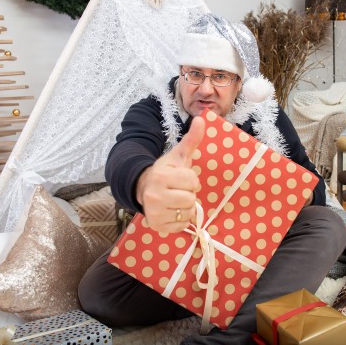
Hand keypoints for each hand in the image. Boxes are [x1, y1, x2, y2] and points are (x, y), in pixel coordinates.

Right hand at [136, 116, 204, 232]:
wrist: (144, 188)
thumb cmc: (166, 172)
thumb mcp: (178, 156)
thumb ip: (191, 139)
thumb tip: (202, 119)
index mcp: (161, 175)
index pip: (192, 181)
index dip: (191, 180)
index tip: (182, 179)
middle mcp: (154, 195)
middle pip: (191, 199)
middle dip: (189, 194)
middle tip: (179, 190)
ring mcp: (154, 212)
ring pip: (188, 213)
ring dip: (186, 208)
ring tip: (175, 200)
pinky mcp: (157, 226)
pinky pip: (181, 226)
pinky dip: (180, 220)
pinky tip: (171, 211)